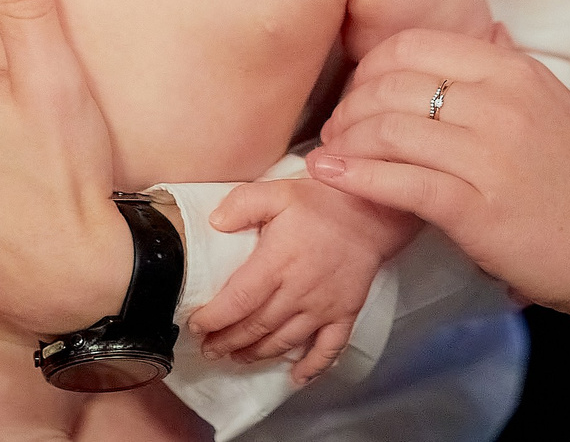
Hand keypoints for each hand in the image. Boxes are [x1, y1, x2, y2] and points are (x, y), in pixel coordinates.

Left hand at [187, 178, 418, 384]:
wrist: (373, 211)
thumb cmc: (323, 201)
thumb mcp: (277, 191)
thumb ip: (242, 204)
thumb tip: (215, 222)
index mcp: (278, 262)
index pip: (238, 300)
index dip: (214, 318)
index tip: (196, 325)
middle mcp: (299, 291)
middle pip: (256, 327)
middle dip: (228, 341)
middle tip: (209, 348)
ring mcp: (323, 307)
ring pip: (285, 341)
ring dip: (258, 354)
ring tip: (237, 357)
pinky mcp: (345, 314)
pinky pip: (329, 349)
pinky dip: (312, 367)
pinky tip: (297, 378)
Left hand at [308, 29, 569, 321]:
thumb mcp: (553, 106)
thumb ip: (506, 80)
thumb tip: (479, 40)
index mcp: (513, 71)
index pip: (413, 45)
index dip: (370, 67)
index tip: (358, 92)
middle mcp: (499, 102)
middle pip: (390, 83)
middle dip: (350, 106)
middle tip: (337, 129)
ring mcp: (489, 155)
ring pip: (387, 129)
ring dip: (345, 142)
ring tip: (330, 156)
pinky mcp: (478, 209)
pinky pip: (398, 182)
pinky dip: (354, 178)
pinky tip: (332, 179)